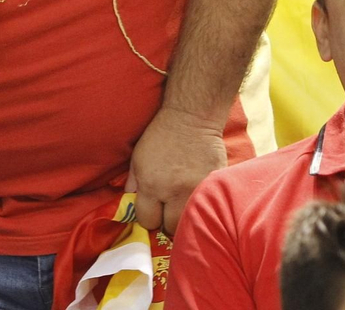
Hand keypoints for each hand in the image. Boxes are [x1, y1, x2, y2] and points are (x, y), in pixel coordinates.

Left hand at [125, 105, 227, 236]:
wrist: (192, 116)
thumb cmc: (161, 134)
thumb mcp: (138, 157)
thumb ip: (133, 183)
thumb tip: (130, 204)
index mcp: (151, 185)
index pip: (147, 221)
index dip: (149, 217)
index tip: (153, 211)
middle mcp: (174, 191)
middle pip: (171, 227)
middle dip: (168, 221)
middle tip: (170, 209)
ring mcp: (196, 189)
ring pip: (191, 221)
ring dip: (186, 216)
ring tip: (184, 203)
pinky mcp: (214, 184)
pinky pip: (208, 205)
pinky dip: (203, 203)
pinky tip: (199, 194)